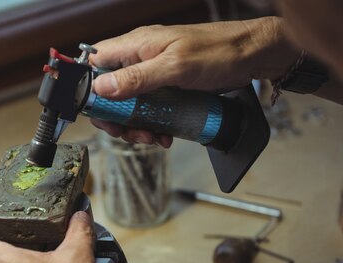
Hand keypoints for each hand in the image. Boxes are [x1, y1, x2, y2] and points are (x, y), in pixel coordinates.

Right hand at [89, 16, 298, 144]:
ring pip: (128, 104)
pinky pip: (149, 109)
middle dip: (114, 117)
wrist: (252, 55)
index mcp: (136, 45)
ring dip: (134, 125)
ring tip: (151, 138)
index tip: (98, 112)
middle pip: (109, 91)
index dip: (90, 88)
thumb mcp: (175, 67)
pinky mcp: (166, 87)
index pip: (96, 62)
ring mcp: (153, 73)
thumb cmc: (218, 52)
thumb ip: (137, 78)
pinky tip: (163, 135)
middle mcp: (140, 58)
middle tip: (125, 133)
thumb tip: (101, 87)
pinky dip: (152, 125)